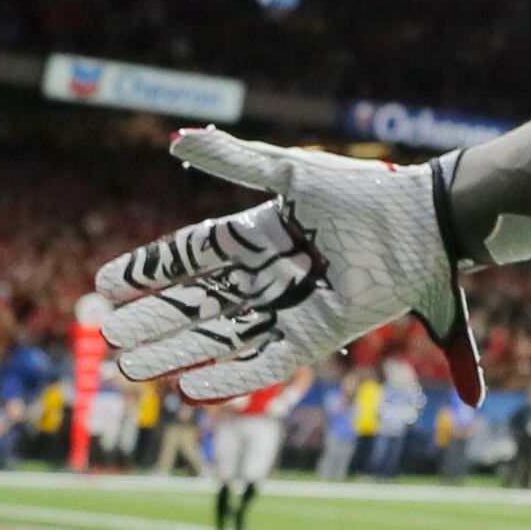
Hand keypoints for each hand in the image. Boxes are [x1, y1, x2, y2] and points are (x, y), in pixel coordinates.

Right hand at [92, 129, 478, 403]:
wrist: (424, 223)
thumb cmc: (366, 193)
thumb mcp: (292, 174)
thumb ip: (234, 160)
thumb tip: (177, 139)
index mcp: (263, 234)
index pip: (193, 256)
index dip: (151, 271)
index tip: (106, 285)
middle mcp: (273, 274)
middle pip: (199, 303)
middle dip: (155, 320)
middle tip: (111, 336)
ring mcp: (294, 306)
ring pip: (222, 337)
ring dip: (177, 353)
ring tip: (130, 367)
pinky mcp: (319, 334)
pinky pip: (266, 363)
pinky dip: (231, 378)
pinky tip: (191, 389)